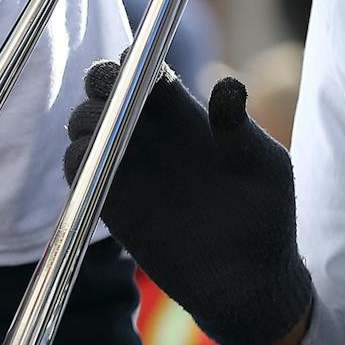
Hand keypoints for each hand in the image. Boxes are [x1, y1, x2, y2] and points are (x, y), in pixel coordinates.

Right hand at [64, 61, 312, 344]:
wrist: (247, 284)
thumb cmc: (266, 220)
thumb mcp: (265, 168)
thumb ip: (239, 128)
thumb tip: (229, 84)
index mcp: (186, 115)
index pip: (148, 72)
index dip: (135, 60)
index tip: (133, 60)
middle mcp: (151, 134)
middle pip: (108, 90)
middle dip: (100, 80)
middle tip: (104, 86)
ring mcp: (127, 165)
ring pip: (86, 123)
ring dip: (85, 116)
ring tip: (101, 126)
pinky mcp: (109, 198)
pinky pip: (77, 167)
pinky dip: (77, 156)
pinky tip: (93, 157)